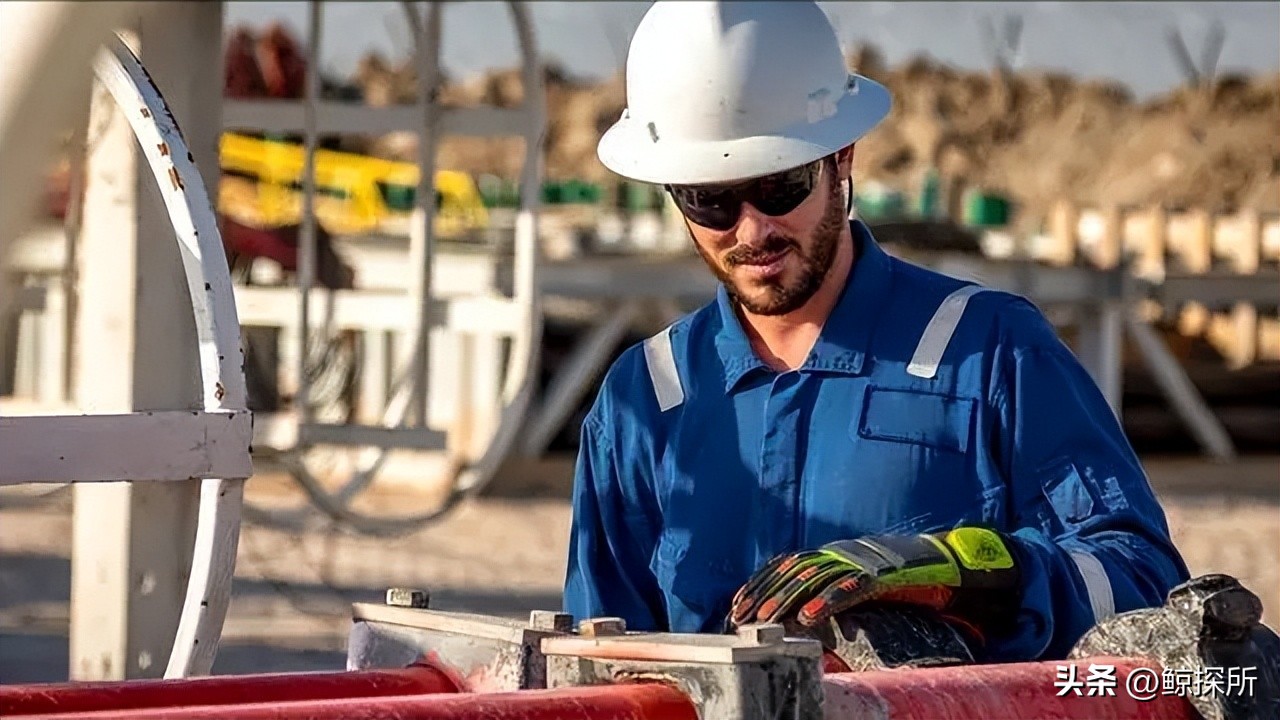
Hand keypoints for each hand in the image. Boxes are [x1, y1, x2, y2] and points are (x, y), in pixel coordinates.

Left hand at [727, 527, 1020, 633]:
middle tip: (741, 616)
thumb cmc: (903, 576)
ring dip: (789, 599)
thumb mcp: (860, 578)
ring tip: (768, 618)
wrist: (947, 563)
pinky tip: (810, 618)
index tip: (737, 602)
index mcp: (834, 553)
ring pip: (816, 579)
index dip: (761, 581)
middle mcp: (842, 553)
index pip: (787, 564)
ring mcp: (861, 562)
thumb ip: (833, 586)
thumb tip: (802, 611)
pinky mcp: (882, 575)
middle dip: (765, 593)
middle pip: (793, 571)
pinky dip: (828, 603)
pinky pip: (850, 590)